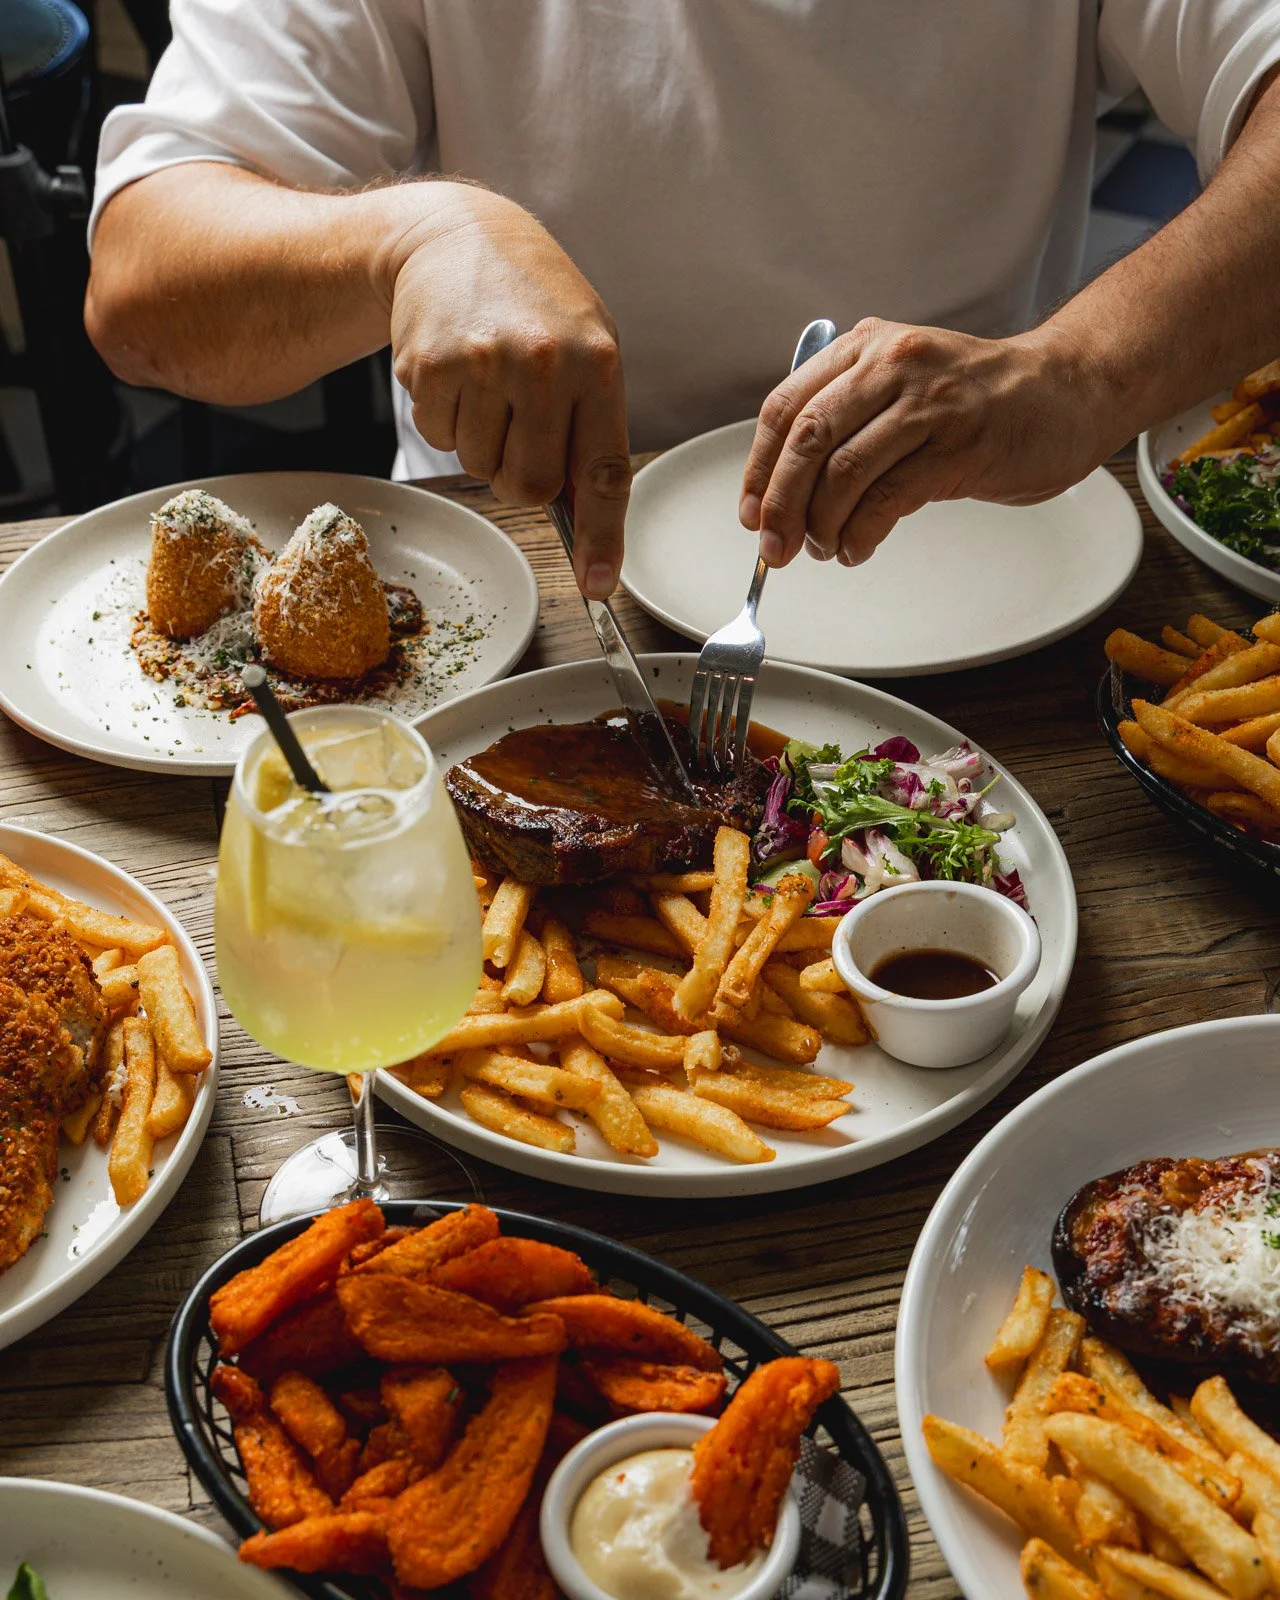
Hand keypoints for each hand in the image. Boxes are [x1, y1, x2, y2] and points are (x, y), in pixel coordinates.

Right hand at [384, 186, 630, 597]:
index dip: (602, 537)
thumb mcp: (586, 346)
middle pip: (531, 486)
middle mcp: (541, 365)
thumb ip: (591, 427)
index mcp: (596, 364)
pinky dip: (447, 420)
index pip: (603, 473)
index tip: (600, 585)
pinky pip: (440, 438)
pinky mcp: (430, 366)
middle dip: (522, 478)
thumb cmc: (533, 301)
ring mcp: (482, 364)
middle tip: (519, 433)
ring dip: (482, 443)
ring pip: (481, 468)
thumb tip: (586, 519)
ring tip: (488, 386)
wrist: (455, 235)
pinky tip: (457, 373)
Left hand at [739, 318, 1120, 567]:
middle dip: (781, 504)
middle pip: (808, 440)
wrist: (1069, 389)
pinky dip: (862, 533)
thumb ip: (850, 418)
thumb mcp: (904, 383)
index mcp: (868, 347)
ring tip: (825, 548)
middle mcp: (894, 364)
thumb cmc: (982, 398)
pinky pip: (890, 499)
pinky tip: (857, 548)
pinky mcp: (961, 445)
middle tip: (775, 546)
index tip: (750, 511)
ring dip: (823, 525)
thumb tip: (787, 487)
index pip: (787, 406)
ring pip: (845, 473)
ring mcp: (930, 403)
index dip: (759, 467)